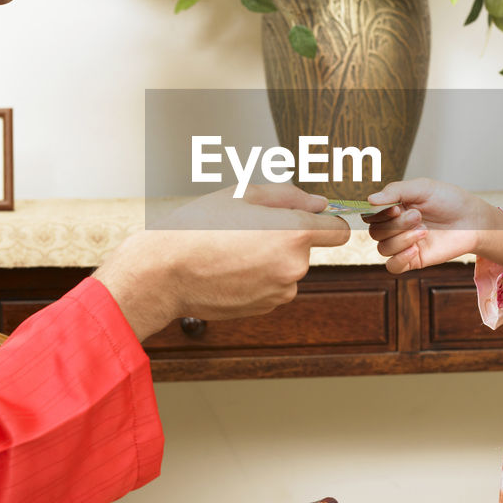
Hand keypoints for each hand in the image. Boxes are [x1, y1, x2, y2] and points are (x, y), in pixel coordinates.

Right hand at [96, 184, 349, 340]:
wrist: (163, 273)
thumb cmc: (196, 228)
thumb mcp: (242, 194)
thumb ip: (289, 196)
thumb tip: (318, 204)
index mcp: (293, 234)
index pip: (338, 231)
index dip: (327, 221)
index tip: (312, 218)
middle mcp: (293, 267)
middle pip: (308, 248)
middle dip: (288, 237)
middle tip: (248, 227)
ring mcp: (279, 291)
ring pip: (289, 269)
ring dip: (272, 259)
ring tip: (232, 249)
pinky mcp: (264, 307)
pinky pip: (272, 286)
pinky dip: (258, 277)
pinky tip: (228, 268)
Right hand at [365, 179, 502, 273]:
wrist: (472, 220)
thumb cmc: (449, 200)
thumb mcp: (422, 188)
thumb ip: (395, 191)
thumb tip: (370, 199)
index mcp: (393, 208)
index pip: (370, 215)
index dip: (378, 214)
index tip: (396, 207)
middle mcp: (395, 227)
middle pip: (375, 232)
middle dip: (395, 224)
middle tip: (418, 216)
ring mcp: (403, 244)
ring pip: (383, 248)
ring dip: (401, 238)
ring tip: (424, 230)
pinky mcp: (413, 260)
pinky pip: (393, 266)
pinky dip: (399, 258)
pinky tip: (415, 249)